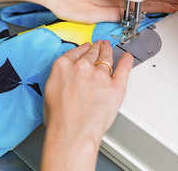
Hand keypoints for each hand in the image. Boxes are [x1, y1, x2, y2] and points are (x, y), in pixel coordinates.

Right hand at [41, 40, 132, 170]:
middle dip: (96, 48)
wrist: (71, 132)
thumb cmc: (59, 119)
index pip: (75, 52)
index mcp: (63, 67)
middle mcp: (82, 67)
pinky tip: (127, 57)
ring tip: (109, 49)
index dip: (82, 48)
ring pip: (106, 59)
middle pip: (92, 53)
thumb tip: (66, 77)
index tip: (86, 47)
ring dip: (108, 52)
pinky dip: (127, 61)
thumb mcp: (50, 90)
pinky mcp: (115, 86)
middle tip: (99, 45)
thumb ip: (60, 77)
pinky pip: (124, 69)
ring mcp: (100, 75)